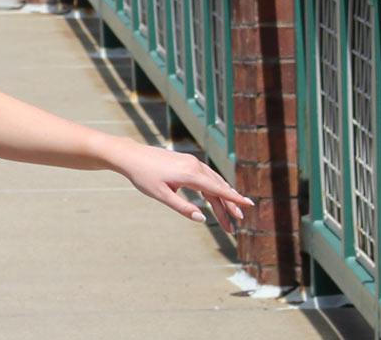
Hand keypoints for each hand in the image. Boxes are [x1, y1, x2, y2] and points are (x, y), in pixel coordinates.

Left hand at [110, 139, 252, 231]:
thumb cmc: (144, 176)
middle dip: (229, 206)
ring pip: (213, 182)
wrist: (131, 156)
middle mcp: (195, 165)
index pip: (218, 189)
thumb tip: (203, 219)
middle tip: (236, 223)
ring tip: (229, 216)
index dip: (234, 199)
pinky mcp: (187, 161)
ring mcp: (191, 162)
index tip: (249, 205)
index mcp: (190, 174)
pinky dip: (214, 188)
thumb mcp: (161, 195)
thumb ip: (182, 208)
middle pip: (218, 187)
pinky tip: (216, 198)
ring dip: (222, 198)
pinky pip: (206, 176)